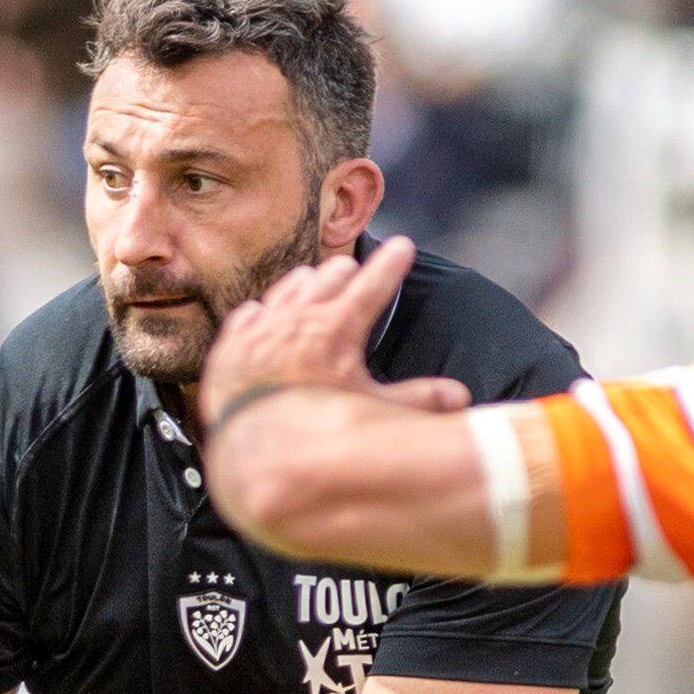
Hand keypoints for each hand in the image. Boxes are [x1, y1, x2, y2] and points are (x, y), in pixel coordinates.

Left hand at [197, 235, 469, 427]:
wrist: (253, 446)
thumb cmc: (316, 430)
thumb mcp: (373, 414)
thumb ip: (416, 401)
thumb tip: (460, 398)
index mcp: (338, 328)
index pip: (374, 284)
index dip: (392, 264)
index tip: (403, 246)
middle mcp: (299, 319)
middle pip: (329, 280)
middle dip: (345, 273)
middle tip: (354, 271)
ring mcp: (263, 329)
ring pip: (287, 290)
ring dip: (305, 283)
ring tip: (313, 279)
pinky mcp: (233, 345)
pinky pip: (249, 316)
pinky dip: (262, 312)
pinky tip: (263, 312)